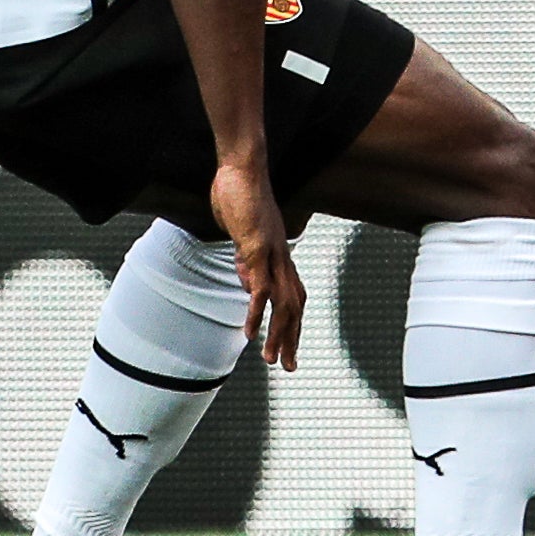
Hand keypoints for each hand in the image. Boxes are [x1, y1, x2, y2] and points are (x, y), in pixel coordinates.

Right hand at [211, 161, 302, 368]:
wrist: (241, 168)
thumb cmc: (239, 197)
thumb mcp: (243, 236)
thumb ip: (246, 260)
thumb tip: (249, 283)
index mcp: (280, 255)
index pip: (294, 295)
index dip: (293, 322)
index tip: (288, 346)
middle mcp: (282, 257)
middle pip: (295, 305)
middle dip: (292, 338)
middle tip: (288, 367)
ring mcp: (273, 253)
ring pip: (282, 302)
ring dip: (278, 334)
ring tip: (271, 360)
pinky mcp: (257, 247)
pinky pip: (260, 287)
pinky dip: (257, 313)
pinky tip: (250, 333)